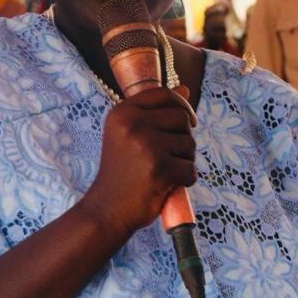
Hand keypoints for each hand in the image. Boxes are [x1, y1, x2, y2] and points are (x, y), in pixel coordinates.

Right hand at [79, 87, 196, 240]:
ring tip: (162, 171)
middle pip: (182, 118)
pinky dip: (185, 180)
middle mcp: (133, 124)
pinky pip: (190, 169)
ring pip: (189, 144)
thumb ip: (155, 111)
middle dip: (183, 137)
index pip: (164, 94)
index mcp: (122, 112)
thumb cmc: (121, 171)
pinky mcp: (160, 168)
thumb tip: (185, 88)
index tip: (187, 121)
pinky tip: (167, 186)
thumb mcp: (128, 134)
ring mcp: (147, 146)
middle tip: (168, 155)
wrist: (107, 209)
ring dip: (184, 160)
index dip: (181, 105)